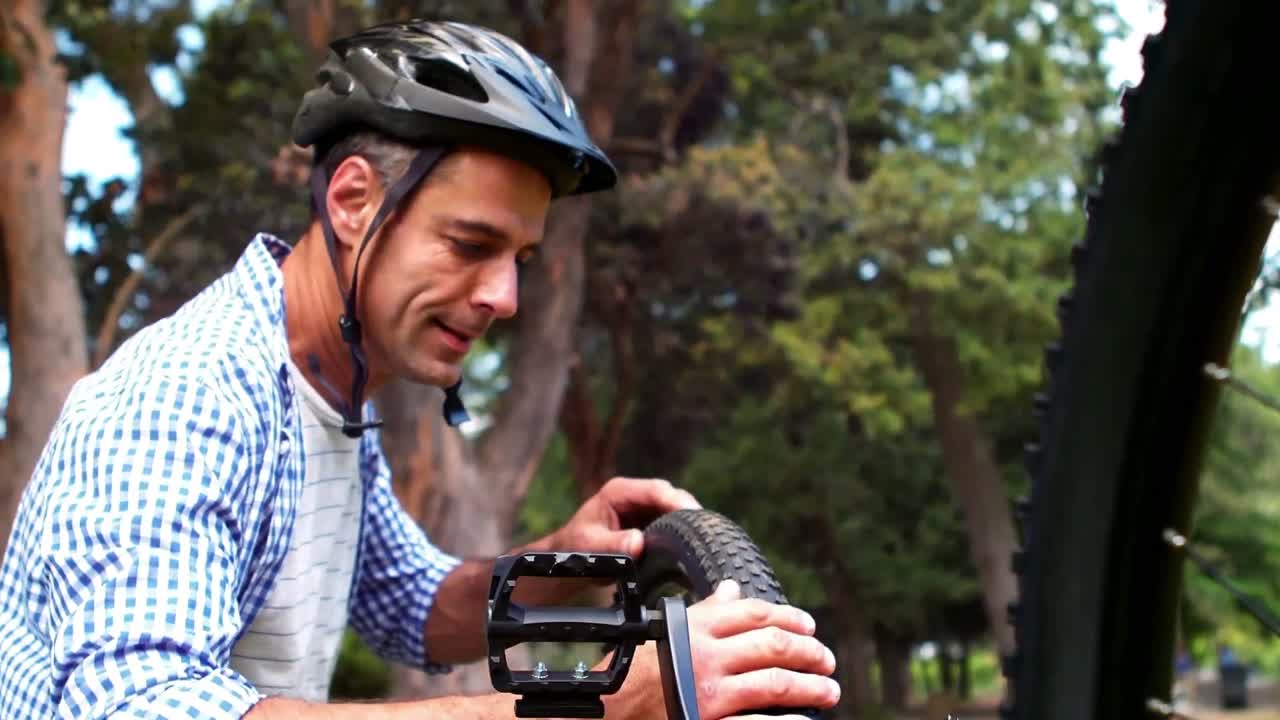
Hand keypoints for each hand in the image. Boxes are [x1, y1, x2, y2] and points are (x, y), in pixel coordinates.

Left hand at [549, 477, 701, 557]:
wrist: (568, 560)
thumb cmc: (574, 548)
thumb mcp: (589, 546)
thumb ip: (613, 544)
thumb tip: (638, 542)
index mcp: (619, 491)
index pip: (656, 490)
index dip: (677, 501)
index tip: (694, 515)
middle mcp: (635, 495)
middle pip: (671, 497)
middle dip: (689, 512)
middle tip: (706, 531)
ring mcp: (644, 508)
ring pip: (675, 510)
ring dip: (688, 523)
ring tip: (705, 539)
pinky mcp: (650, 522)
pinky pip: (672, 523)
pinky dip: (683, 532)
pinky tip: (694, 545)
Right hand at [620, 579, 839, 719]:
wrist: (608, 709)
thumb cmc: (637, 669)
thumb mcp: (667, 631)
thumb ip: (704, 611)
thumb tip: (732, 589)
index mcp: (696, 627)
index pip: (755, 613)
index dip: (790, 618)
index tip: (810, 626)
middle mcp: (705, 655)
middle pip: (773, 646)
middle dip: (809, 652)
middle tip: (827, 660)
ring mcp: (709, 691)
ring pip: (776, 682)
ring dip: (811, 686)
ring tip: (829, 690)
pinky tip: (803, 719)